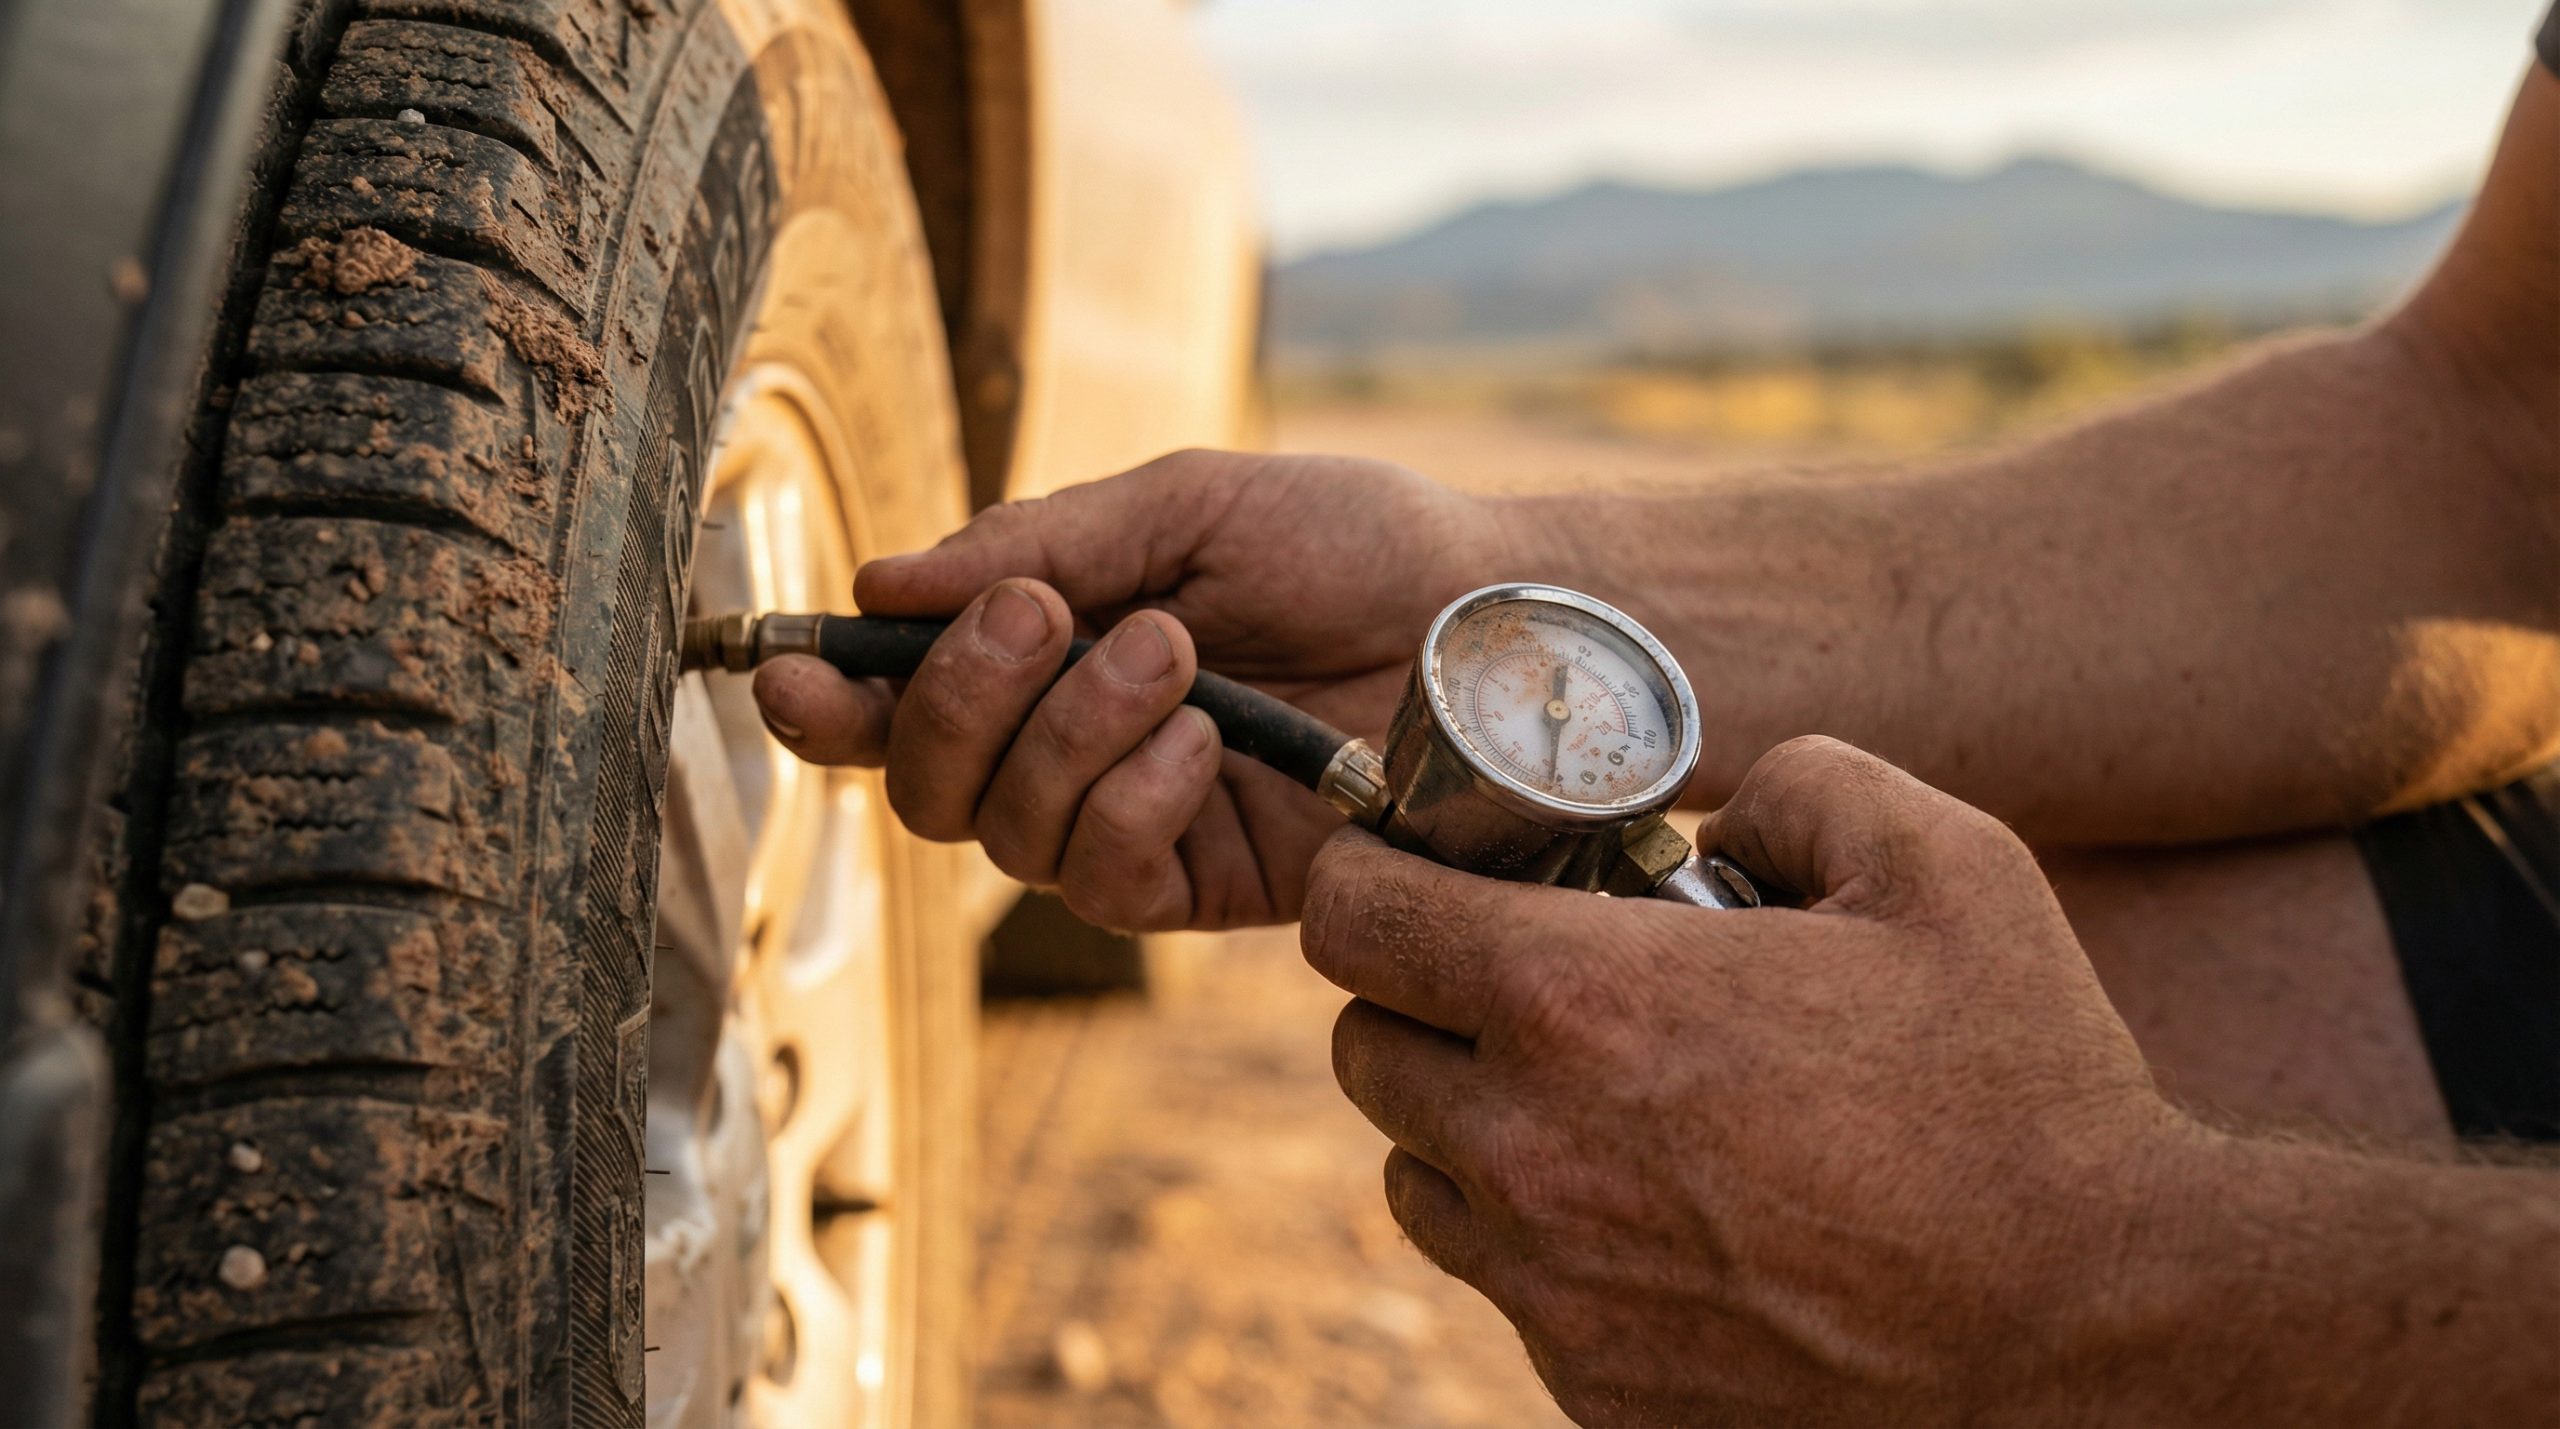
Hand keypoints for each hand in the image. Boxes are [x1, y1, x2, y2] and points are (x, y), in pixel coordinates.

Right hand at [753, 449, 1510, 929]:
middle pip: (923, 782)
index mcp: (1049, 649)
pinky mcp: (1204, 886)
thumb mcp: (1185, 505)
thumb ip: (1037, 541)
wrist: (1489, 616)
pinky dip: (1133, 800)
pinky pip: (1104, 880)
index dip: (824, 701)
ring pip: (1004, 832)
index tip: (781, 669)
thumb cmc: (1350, 540)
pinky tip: (1206, 746)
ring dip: (1069, 732)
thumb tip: (879, 587)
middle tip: (1047, 617)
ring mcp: (1134, 823)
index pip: (899, 699)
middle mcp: (1070, 746)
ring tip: (1177, 655)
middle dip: (955, 698)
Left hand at [1304, 736, 2203, 1424]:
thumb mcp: (1938, 860)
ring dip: (1464, 1120)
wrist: (2094, 1324)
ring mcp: (1553, 1286)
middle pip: (1363, 1049)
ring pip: (1415, 1176)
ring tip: (1586, 1094)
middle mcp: (1530, 1152)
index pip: (1353, 918)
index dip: (1370, 874)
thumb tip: (1712, 825)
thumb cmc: (2021, 1083)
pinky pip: (1503, 1284)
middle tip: (1520, 977)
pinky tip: (1655, 1204)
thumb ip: (1796, 782)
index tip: (1411, 869)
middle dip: (1420, 996)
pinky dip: (1540, 1235)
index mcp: (1580, 1004)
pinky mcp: (1591, 1386)